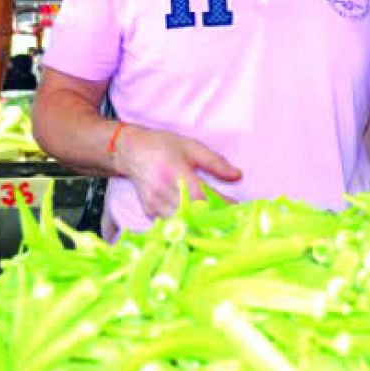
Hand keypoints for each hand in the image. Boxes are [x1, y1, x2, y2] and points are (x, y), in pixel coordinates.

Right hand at [112, 125, 241, 218]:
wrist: (131, 151)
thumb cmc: (164, 146)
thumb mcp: (192, 147)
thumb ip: (215, 162)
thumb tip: (238, 176)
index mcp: (176, 173)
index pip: (202, 197)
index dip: (219, 206)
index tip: (236, 208)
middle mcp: (163, 191)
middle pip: (192, 215)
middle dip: (212, 219)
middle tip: (229, 220)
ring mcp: (154, 204)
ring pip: (181, 223)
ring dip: (199, 225)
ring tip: (215, 223)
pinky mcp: (149, 211)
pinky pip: (170, 223)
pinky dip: (184, 224)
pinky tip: (195, 222)